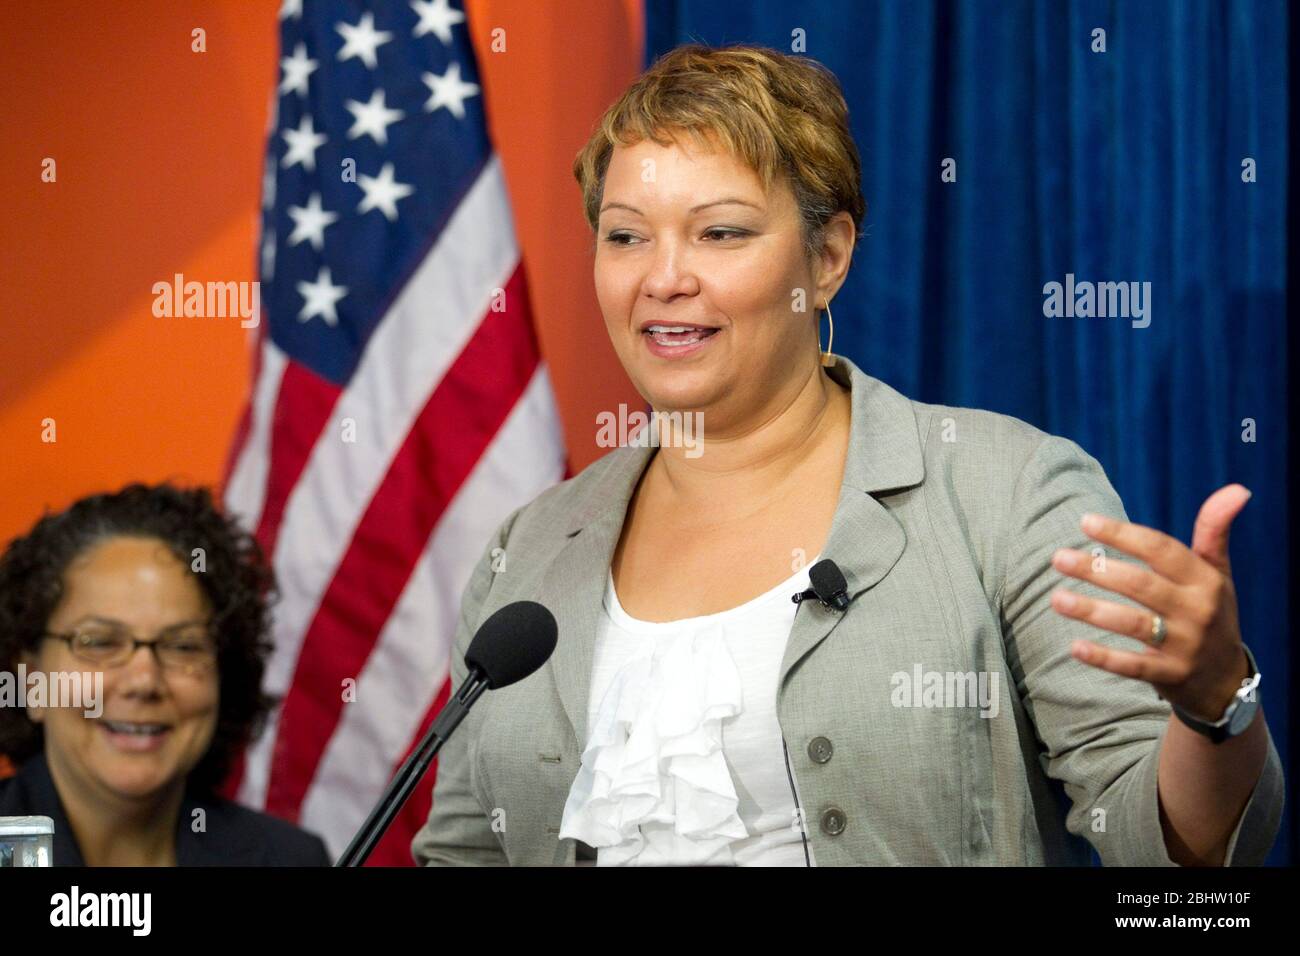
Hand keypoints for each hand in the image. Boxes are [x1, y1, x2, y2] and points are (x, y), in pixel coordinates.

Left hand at [1047, 484, 1252, 720]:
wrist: (1226, 679)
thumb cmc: (1211, 612)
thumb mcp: (1217, 573)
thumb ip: (1214, 531)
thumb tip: (1237, 488)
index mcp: (1205, 580)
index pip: (1162, 550)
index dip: (1124, 534)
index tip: (1085, 521)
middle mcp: (1197, 610)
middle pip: (1142, 585)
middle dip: (1098, 570)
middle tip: (1058, 558)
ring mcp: (1185, 645)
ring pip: (1134, 624)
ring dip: (1092, 611)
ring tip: (1055, 598)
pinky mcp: (1171, 675)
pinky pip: (1134, 666)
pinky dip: (1104, 658)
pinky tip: (1075, 647)